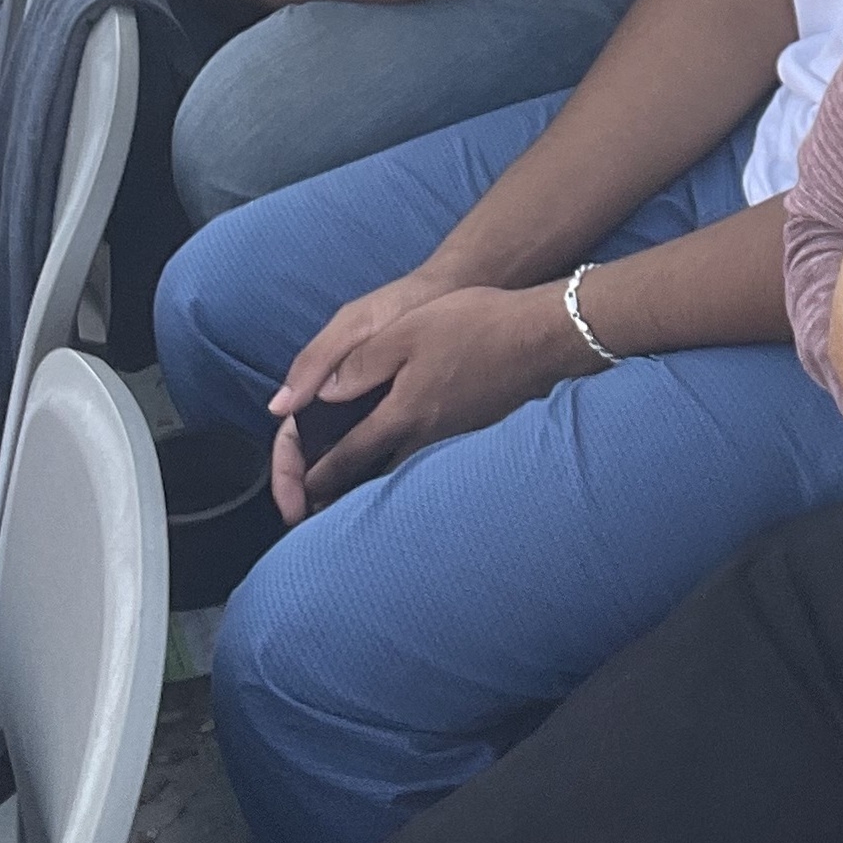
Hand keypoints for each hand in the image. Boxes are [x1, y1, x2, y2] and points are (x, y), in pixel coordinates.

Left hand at [266, 279, 588, 517]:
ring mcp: (455, 437)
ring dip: (375, 486)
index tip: (298, 494)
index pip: (348, 456)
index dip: (316, 477)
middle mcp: (426, 436)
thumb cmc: (477, 327)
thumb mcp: (408, 331)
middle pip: (374, 476)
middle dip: (343, 496)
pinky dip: (408, 469)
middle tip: (318, 515)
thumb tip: (322, 395)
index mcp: (402, 414)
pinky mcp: (476, 429)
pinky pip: (430, 459)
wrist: (544, 337)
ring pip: (403, 470)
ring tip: (356, 497)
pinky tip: (410, 461)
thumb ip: (361, 364)